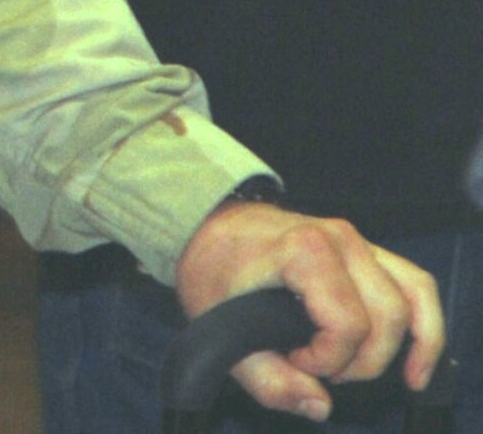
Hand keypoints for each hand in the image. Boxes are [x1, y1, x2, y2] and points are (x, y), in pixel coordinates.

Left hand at [174, 201, 443, 420]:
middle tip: (318, 369)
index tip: (294, 359)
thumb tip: (318, 404)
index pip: (347, 323)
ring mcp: (360, 242)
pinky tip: (415, 365)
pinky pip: (417, 288)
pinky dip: (425, 328)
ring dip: (395, 351)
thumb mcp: (218, 329)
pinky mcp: (370, 252)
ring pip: (411, 303)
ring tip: (354, 370)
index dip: (326, 358)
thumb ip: (266, 377)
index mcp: (304, 249)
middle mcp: (341, 239)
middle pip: (387, 319)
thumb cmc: (215, 272)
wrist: (209, 230)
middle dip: (359, 361)